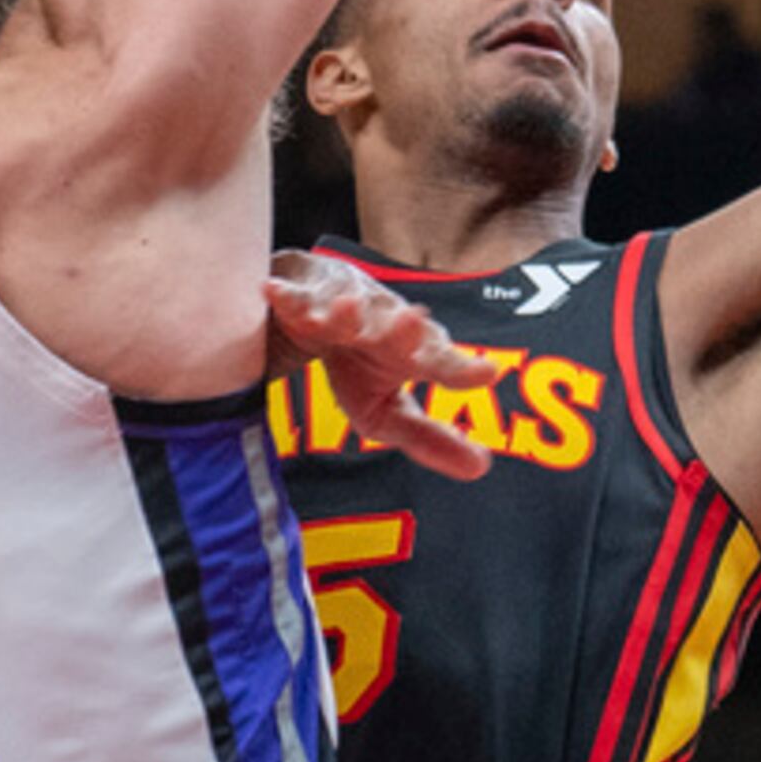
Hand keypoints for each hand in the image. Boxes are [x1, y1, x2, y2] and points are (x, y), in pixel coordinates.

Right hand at [264, 249, 499, 482]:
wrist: (314, 309)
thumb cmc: (360, 363)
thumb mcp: (389, 411)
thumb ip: (431, 440)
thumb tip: (481, 468)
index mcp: (411, 353)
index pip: (439, 362)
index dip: (460, 368)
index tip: (487, 373)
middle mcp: (383, 325)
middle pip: (397, 329)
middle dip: (404, 329)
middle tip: (416, 322)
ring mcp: (342, 308)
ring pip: (347, 311)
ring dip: (348, 312)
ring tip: (347, 310)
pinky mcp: (304, 298)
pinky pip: (293, 300)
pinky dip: (285, 298)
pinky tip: (272, 293)